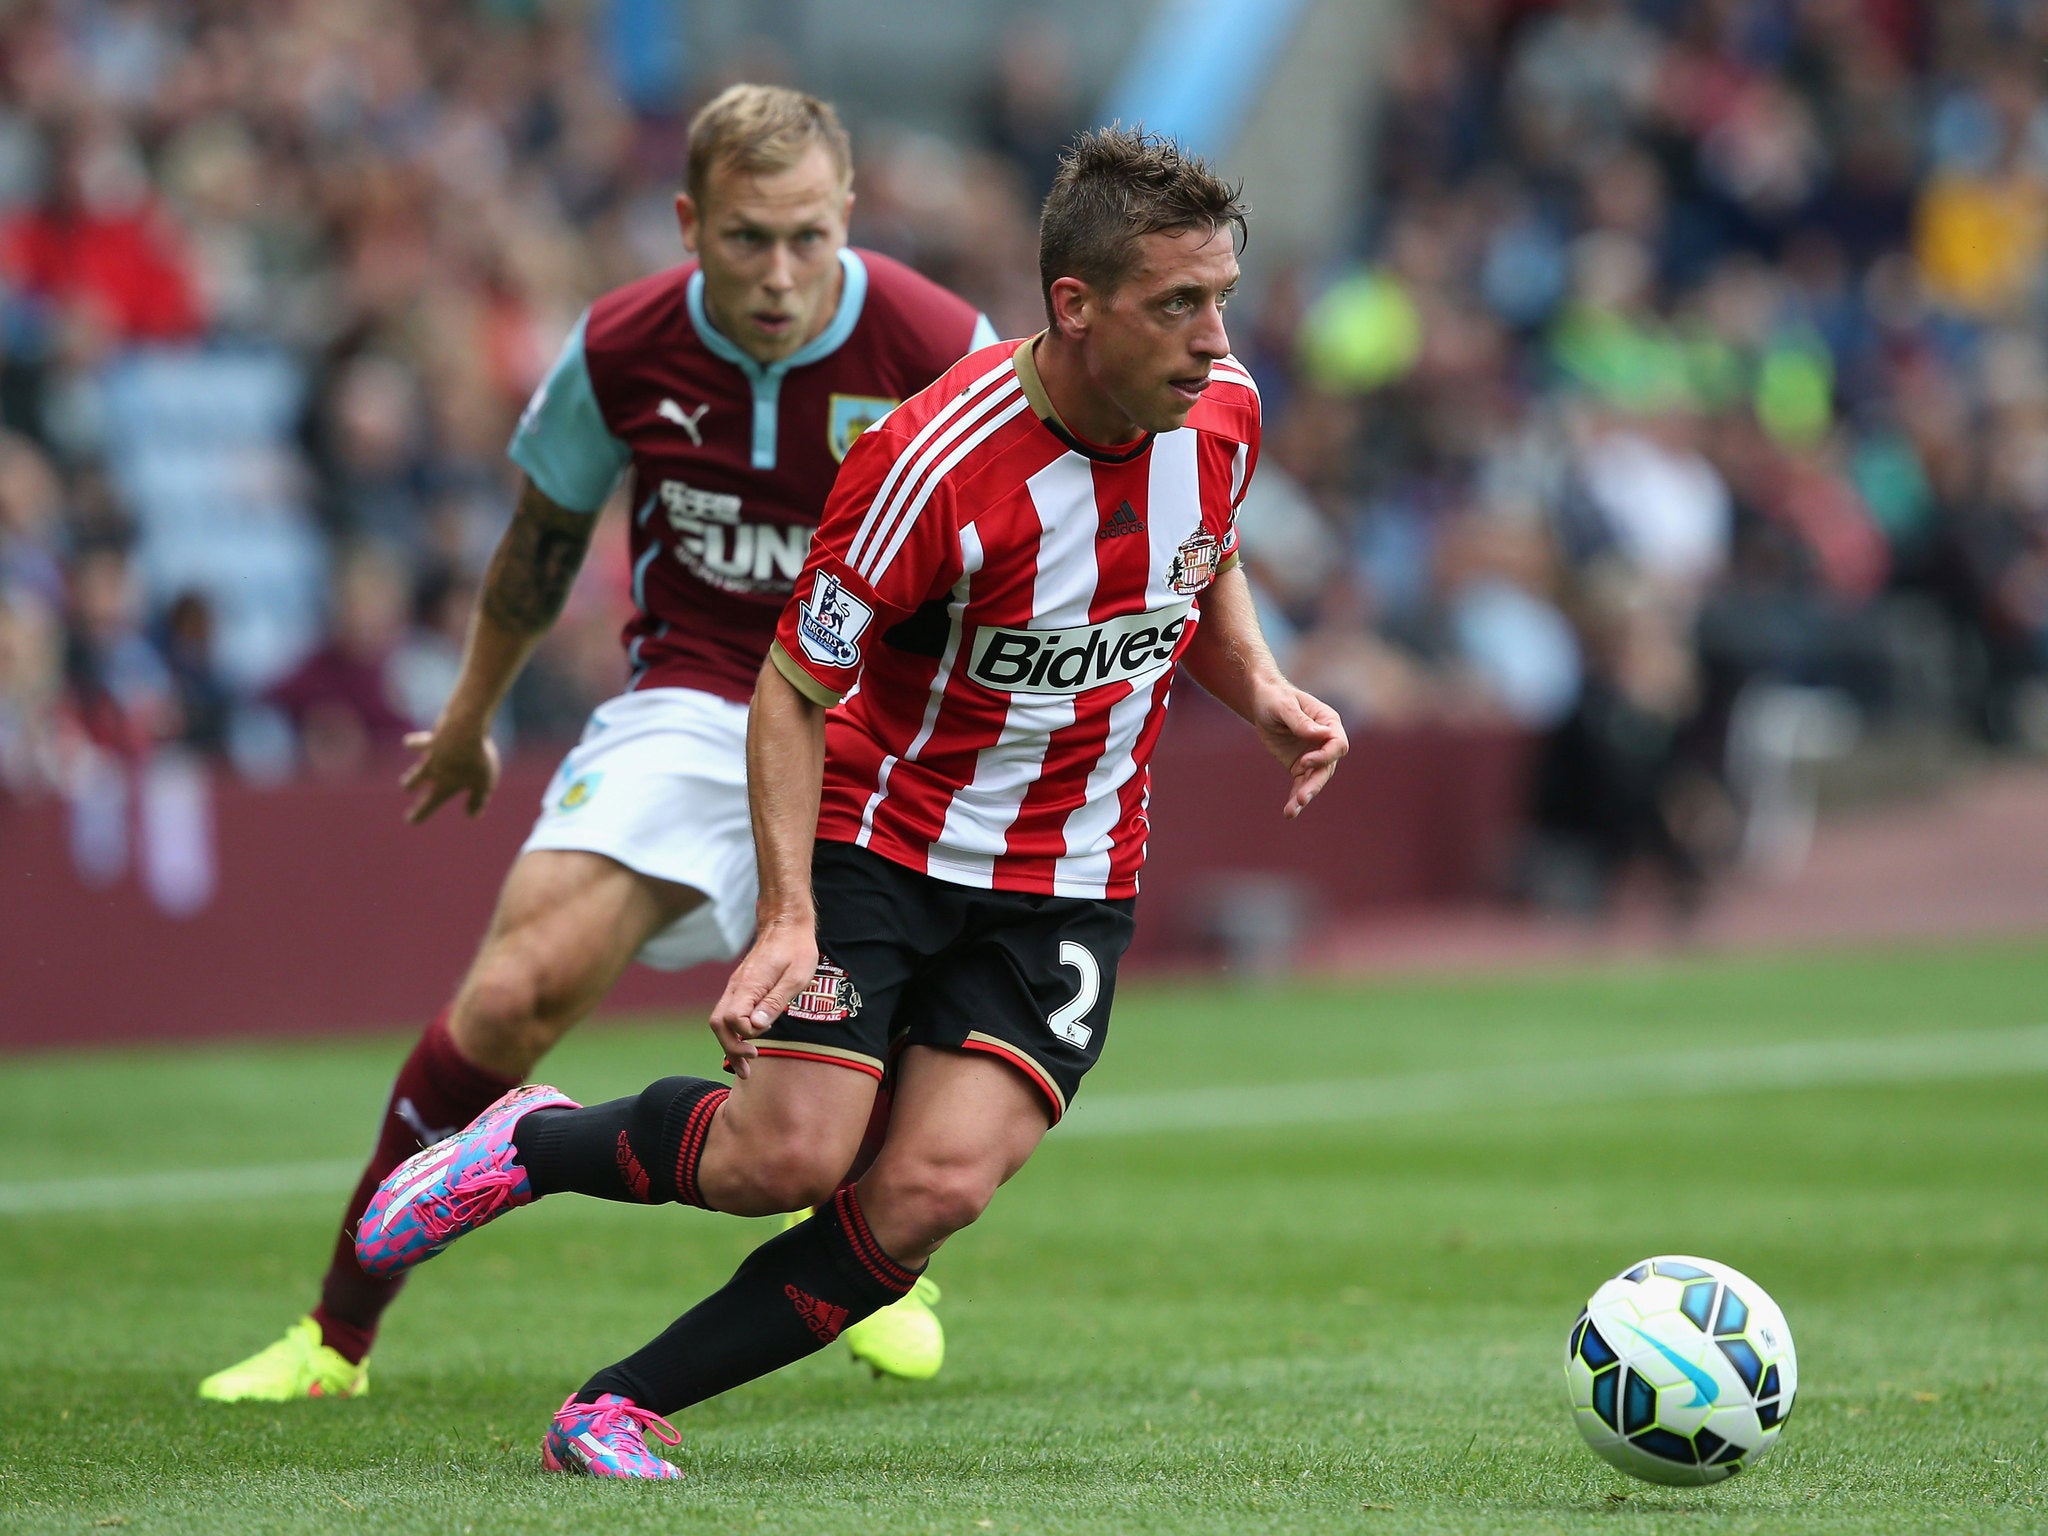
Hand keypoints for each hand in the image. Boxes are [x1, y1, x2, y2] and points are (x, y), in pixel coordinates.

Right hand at [400, 721, 500, 823]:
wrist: (463, 728)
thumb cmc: (476, 759)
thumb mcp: (483, 783)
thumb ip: (477, 800)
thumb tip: (472, 816)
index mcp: (444, 785)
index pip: (429, 805)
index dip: (420, 814)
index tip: (411, 820)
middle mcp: (433, 770)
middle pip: (415, 780)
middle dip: (411, 785)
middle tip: (407, 787)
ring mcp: (431, 753)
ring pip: (418, 761)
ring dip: (412, 769)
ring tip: (407, 775)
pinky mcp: (435, 736)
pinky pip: (422, 741)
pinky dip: (415, 743)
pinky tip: (409, 744)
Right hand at [708, 919, 817, 1078]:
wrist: (786, 924)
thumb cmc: (797, 949)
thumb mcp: (796, 977)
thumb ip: (775, 1002)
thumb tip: (756, 1027)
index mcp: (749, 984)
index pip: (732, 1019)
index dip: (745, 1034)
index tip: (761, 1040)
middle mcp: (737, 986)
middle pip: (718, 1024)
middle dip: (730, 1049)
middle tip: (748, 1069)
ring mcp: (736, 986)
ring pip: (720, 1020)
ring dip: (730, 1044)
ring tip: (745, 1065)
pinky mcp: (741, 987)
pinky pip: (728, 1013)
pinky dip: (733, 1032)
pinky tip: (746, 1043)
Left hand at [1251, 684, 1347, 818]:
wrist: (1262, 702)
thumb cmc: (1275, 698)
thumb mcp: (1283, 706)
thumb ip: (1300, 721)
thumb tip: (1321, 734)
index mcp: (1328, 723)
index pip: (1337, 744)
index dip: (1323, 756)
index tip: (1303, 762)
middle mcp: (1325, 741)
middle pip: (1327, 767)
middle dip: (1315, 783)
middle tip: (1301, 797)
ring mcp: (1313, 755)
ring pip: (1315, 780)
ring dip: (1305, 795)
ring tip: (1292, 810)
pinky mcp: (1299, 766)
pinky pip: (1300, 784)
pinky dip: (1295, 798)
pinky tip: (1289, 813)